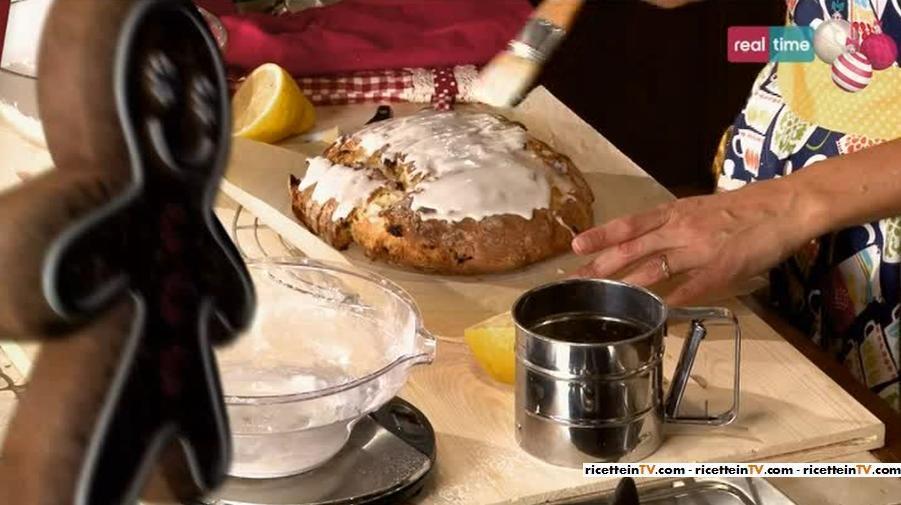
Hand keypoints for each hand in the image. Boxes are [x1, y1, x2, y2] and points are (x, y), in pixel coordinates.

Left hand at [571, 179, 818, 304]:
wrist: (786, 205)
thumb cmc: (744, 208)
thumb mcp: (700, 209)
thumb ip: (674, 226)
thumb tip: (649, 241)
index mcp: (675, 212)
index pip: (629, 224)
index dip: (600, 235)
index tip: (575, 246)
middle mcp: (681, 228)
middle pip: (632, 249)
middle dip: (601, 266)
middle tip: (575, 281)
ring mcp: (699, 249)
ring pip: (653, 268)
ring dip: (625, 286)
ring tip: (601, 299)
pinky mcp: (721, 269)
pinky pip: (689, 288)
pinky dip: (669, 302)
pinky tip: (652, 313)